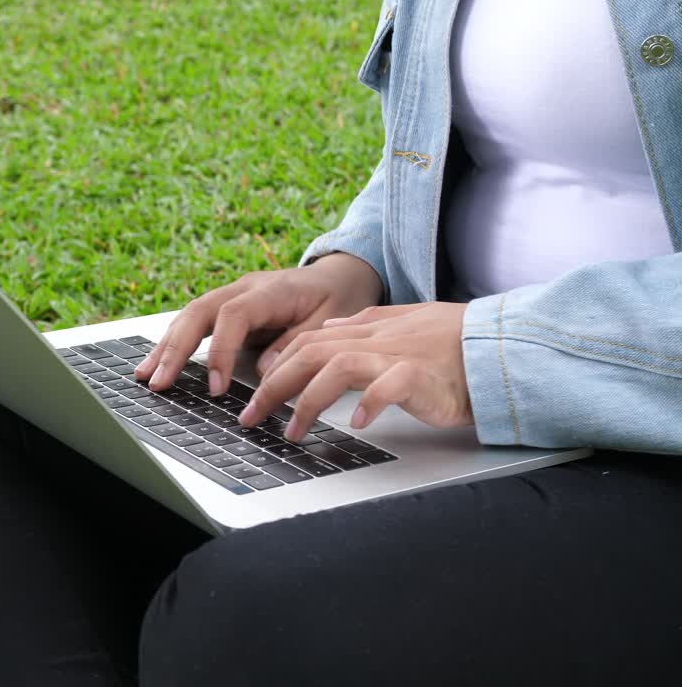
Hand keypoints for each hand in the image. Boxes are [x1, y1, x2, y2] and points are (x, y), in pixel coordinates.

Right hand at [134, 252, 382, 392]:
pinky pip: (194, 322)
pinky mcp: (226, 307)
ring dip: (166, 346)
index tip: (216, 387)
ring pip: (189, 315)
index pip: (232, 316)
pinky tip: (157, 363)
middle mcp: (243, 287)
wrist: (340, 275)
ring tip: (145, 375)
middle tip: (160, 381)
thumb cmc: (338, 298)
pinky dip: (174, 343)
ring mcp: (231, 294)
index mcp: (270, 290)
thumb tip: (263, 370)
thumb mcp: (331, 321)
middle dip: (175, 348)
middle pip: (198, 312)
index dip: (220, 351)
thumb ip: (297, 344)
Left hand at [240, 302, 473, 439]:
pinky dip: (370, 402)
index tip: (255, 397)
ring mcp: (399, 355)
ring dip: (309, 401)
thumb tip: (331, 327)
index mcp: (369, 330)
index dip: (275, 368)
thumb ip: (366, 324)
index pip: (307, 342)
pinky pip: (390, 385)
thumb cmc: (455, 341)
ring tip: (293, 432)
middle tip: (252, 418)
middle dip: (274, 387)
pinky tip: (357, 423)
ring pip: (338, 367)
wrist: (503, 346)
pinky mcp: (423, 375)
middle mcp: (377, 340)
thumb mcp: (405, 323)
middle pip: (310, 354)